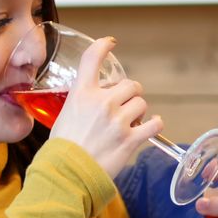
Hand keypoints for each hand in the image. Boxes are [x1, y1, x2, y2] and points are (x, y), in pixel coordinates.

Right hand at [49, 37, 162, 177]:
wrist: (67, 174)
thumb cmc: (62, 149)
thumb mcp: (64, 115)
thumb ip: (81, 103)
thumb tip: (91, 101)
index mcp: (82, 94)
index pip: (92, 58)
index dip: (103, 46)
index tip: (110, 43)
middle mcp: (102, 103)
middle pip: (130, 84)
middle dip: (131, 94)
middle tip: (124, 106)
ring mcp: (118, 121)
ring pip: (142, 103)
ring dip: (139, 111)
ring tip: (130, 122)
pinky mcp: (131, 139)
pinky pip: (154, 124)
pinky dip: (155, 123)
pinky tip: (150, 125)